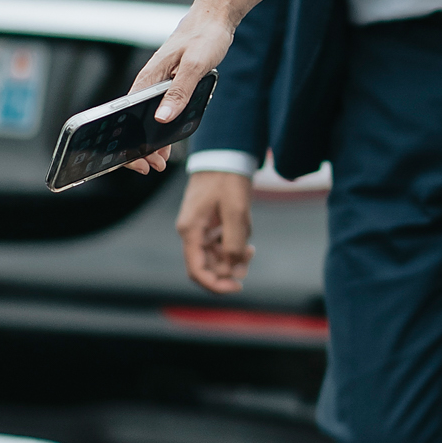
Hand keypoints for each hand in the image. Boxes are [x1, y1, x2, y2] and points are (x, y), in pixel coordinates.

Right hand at [123, 4, 235, 174]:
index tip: (137, 160)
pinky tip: (168, 140)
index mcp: (148, 78)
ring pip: (147, 118)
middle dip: (138, 146)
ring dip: (151, 140)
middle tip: (152, 166)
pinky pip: (160, 110)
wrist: (214, 17)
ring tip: (161, 160)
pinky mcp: (169, 83)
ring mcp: (158, 83)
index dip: (127, 142)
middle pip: (133, 121)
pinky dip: (162, 128)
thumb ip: (179, 91)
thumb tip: (162, 119)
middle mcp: (148, 81)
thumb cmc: (205, 36)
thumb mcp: (195, 65)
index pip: (125, 116)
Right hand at [176, 169, 253, 293]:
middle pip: (207, 266)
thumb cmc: (228, 181)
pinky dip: (234, 243)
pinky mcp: (209, 223)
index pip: (197, 271)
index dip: (216, 285)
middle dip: (229, 268)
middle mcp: (192, 233)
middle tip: (250, 256)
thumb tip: (235, 271)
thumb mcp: (236, 213)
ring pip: (216, 256)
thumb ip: (234, 244)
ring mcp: (200, 228)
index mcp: (191, 231)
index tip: (237, 287)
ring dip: (234, 255)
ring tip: (250, 244)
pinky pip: (220, 243)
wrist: (225, 155)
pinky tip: (246, 232)